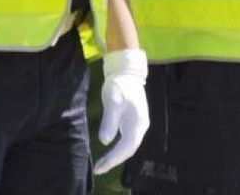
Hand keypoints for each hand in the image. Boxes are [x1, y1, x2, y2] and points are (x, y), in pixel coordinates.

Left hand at [93, 49, 149, 174]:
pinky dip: (118, 148)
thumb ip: (110, 121)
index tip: (101, 167)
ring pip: (128, 146)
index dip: (114, 159)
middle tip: (99, 169)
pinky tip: (109, 151)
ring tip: (102, 164)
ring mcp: (138, 124)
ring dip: (116, 156)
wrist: (126, 71)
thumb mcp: (113, 101)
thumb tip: (105, 141)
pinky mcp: (133, 121)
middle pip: (129, 150)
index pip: (126, 147)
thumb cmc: (120, 85)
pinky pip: (127, 140)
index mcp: (138, 123)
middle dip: (114, 160)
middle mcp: (140, 126)